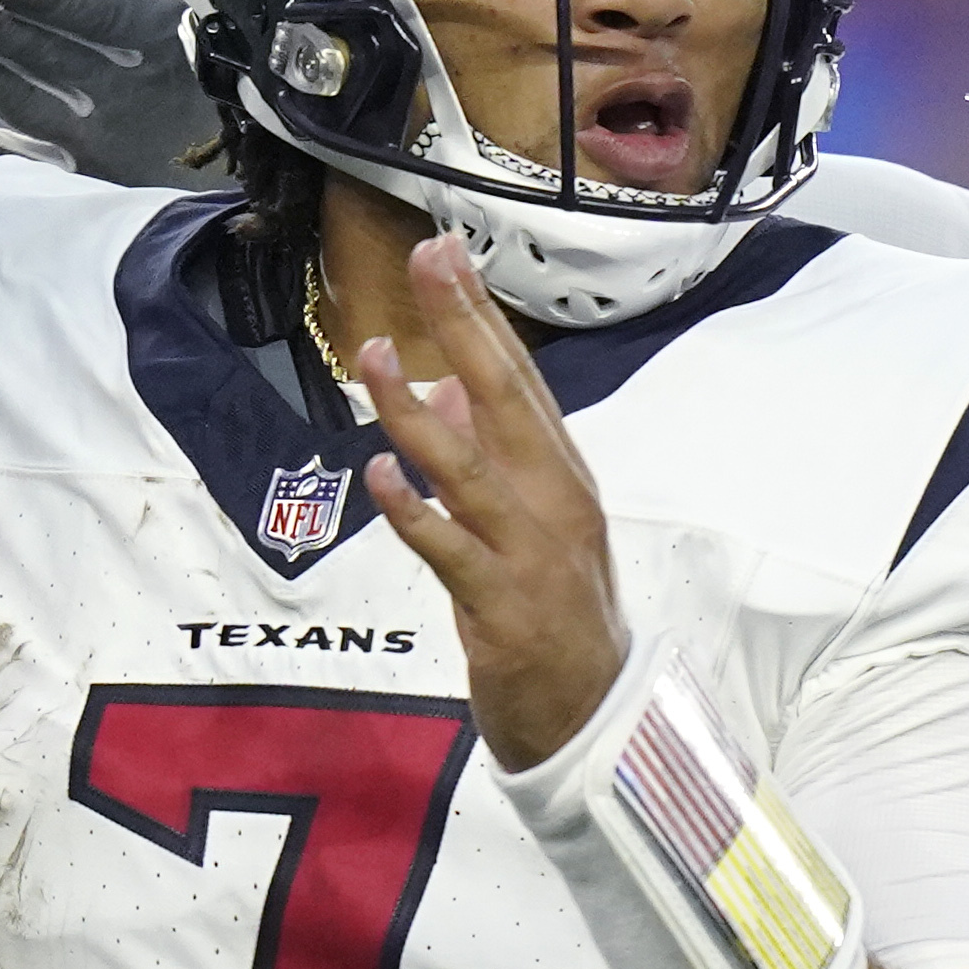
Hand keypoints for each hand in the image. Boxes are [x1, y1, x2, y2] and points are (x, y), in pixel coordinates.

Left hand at [354, 235, 631, 767]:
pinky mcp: (504, 608)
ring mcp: (533, 554)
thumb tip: (448, 389)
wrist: (594, 716)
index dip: (481, 314)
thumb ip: (492, 457)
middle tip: (429, 261)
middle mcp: (555, 502)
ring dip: (419, 413)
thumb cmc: (556, 614)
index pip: (520, 379)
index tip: (445, 252)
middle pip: (508, 401)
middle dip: (465, 326)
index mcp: (562, 475)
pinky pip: (452, 551)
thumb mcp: (531, 525)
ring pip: (471, 469)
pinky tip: (383, 475)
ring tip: (373, 361)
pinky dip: (417, 512)